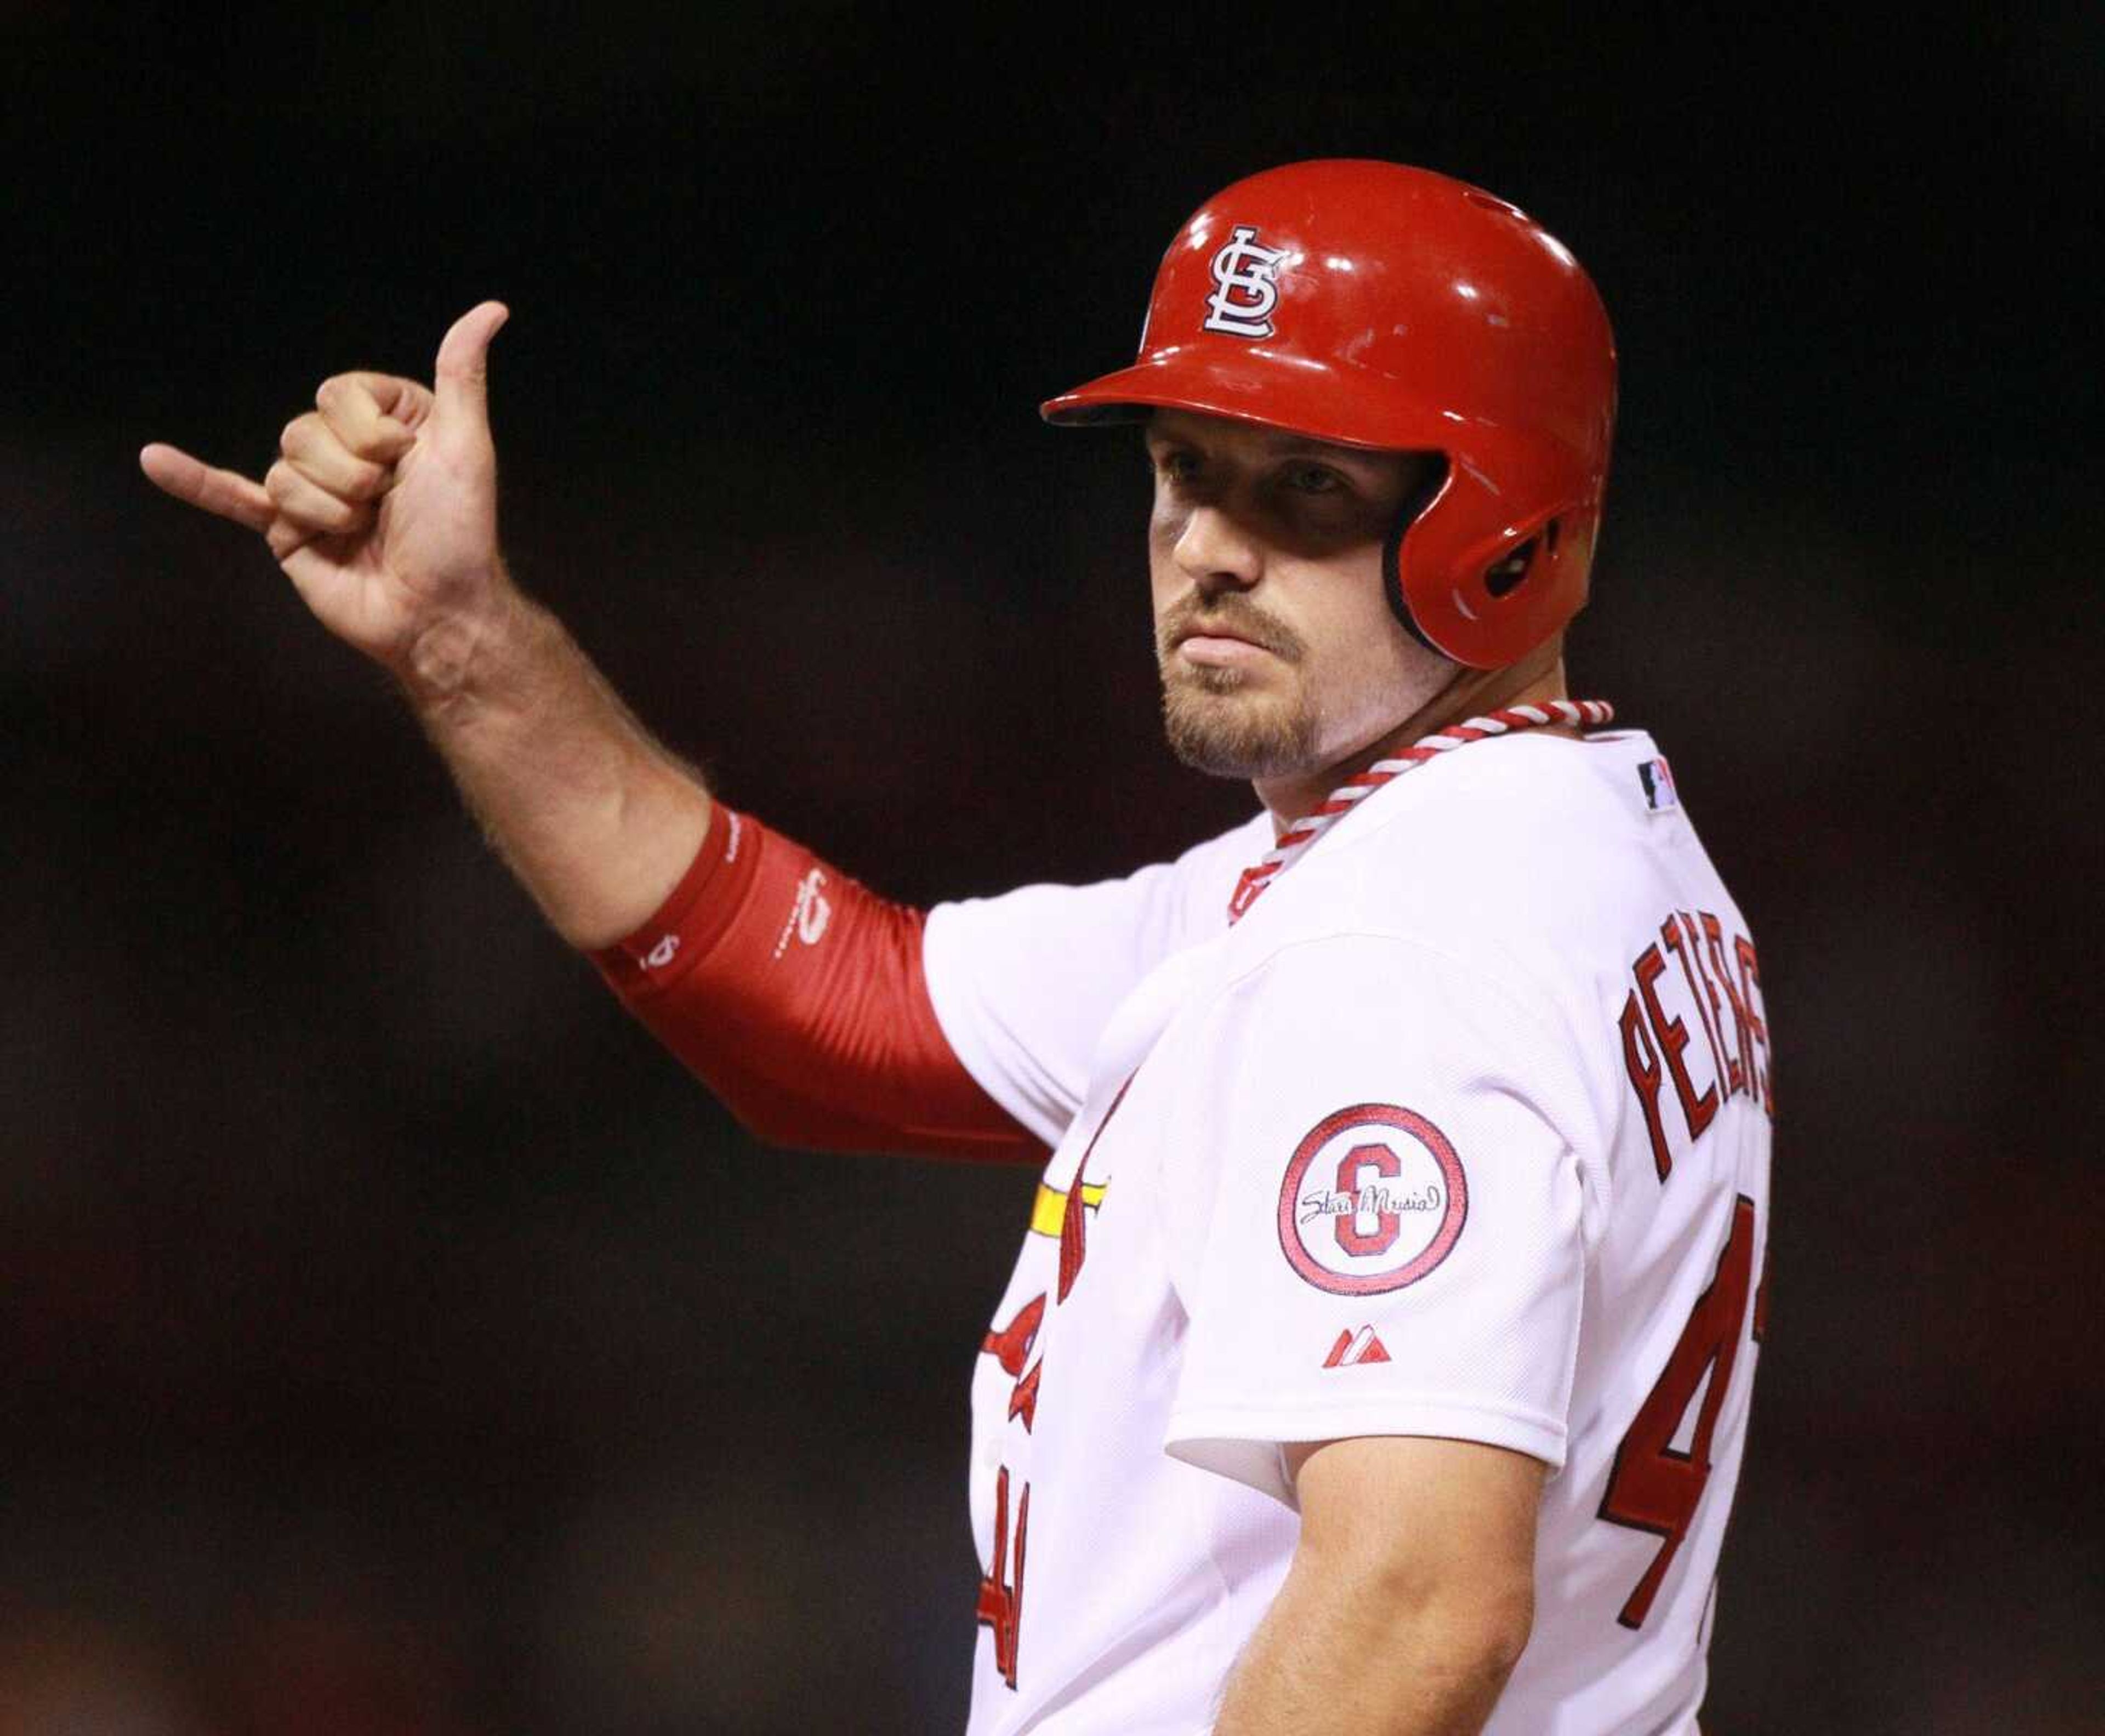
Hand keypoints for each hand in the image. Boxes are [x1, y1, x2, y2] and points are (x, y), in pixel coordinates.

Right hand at [141, 302, 512, 677]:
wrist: (437, 612)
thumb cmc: (459, 534)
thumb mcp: (466, 444)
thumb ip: (462, 374)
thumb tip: (491, 309)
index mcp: (387, 422)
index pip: (340, 393)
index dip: (368, 429)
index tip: (405, 461)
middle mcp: (347, 450)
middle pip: (304, 431)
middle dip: (349, 473)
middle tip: (385, 505)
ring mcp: (313, 490)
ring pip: (283, 470)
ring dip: (327, 507)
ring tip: (362, 531)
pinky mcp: (287, 530)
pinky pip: (232, 497)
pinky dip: (193, 481)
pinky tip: (154, 460)